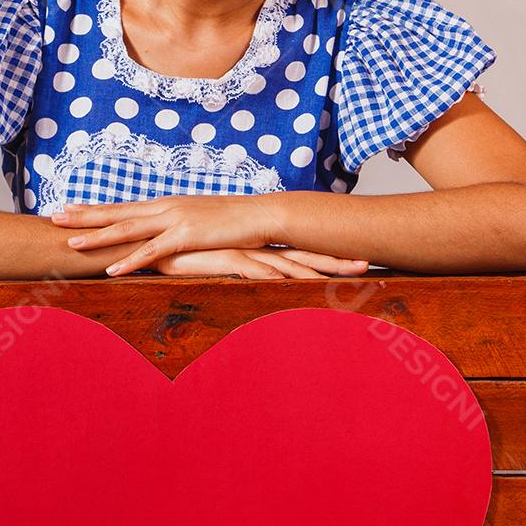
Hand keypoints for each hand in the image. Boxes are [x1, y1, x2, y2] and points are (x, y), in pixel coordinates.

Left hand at [51, 193, 283, 275]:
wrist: (260, 214)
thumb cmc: (231, 221)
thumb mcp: (198, 221)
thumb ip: (176, 227)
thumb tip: (162, 236)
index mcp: (165, 204)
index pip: (121, 206)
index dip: (93, 208)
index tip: (67, 208)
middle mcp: (164, 207)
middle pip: (116, 213)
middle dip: (82, 217)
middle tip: (52, 218)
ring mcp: (174, 220)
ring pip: (127, 230)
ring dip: (97, 238)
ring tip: (70, 244)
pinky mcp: (187, 236)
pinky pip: (153, 251)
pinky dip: (130, 260)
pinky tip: (111, 269)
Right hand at [148, 245, 370, 279]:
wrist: (157, 243)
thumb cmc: (186, 255)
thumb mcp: (219, 265)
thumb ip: (239, 270)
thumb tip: (260, 283)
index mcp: (259, 248)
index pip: (301, 252)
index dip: (329, 257)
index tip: (357, 261)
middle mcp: (257, 247)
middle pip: (304, 255)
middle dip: (336, 262)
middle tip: (368, 266)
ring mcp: (244, 251)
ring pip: (287, 263)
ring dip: (315, 272)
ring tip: (343, 279)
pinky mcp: (226, 257)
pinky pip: (256, 269)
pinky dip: (275, 276)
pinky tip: (293, 283)